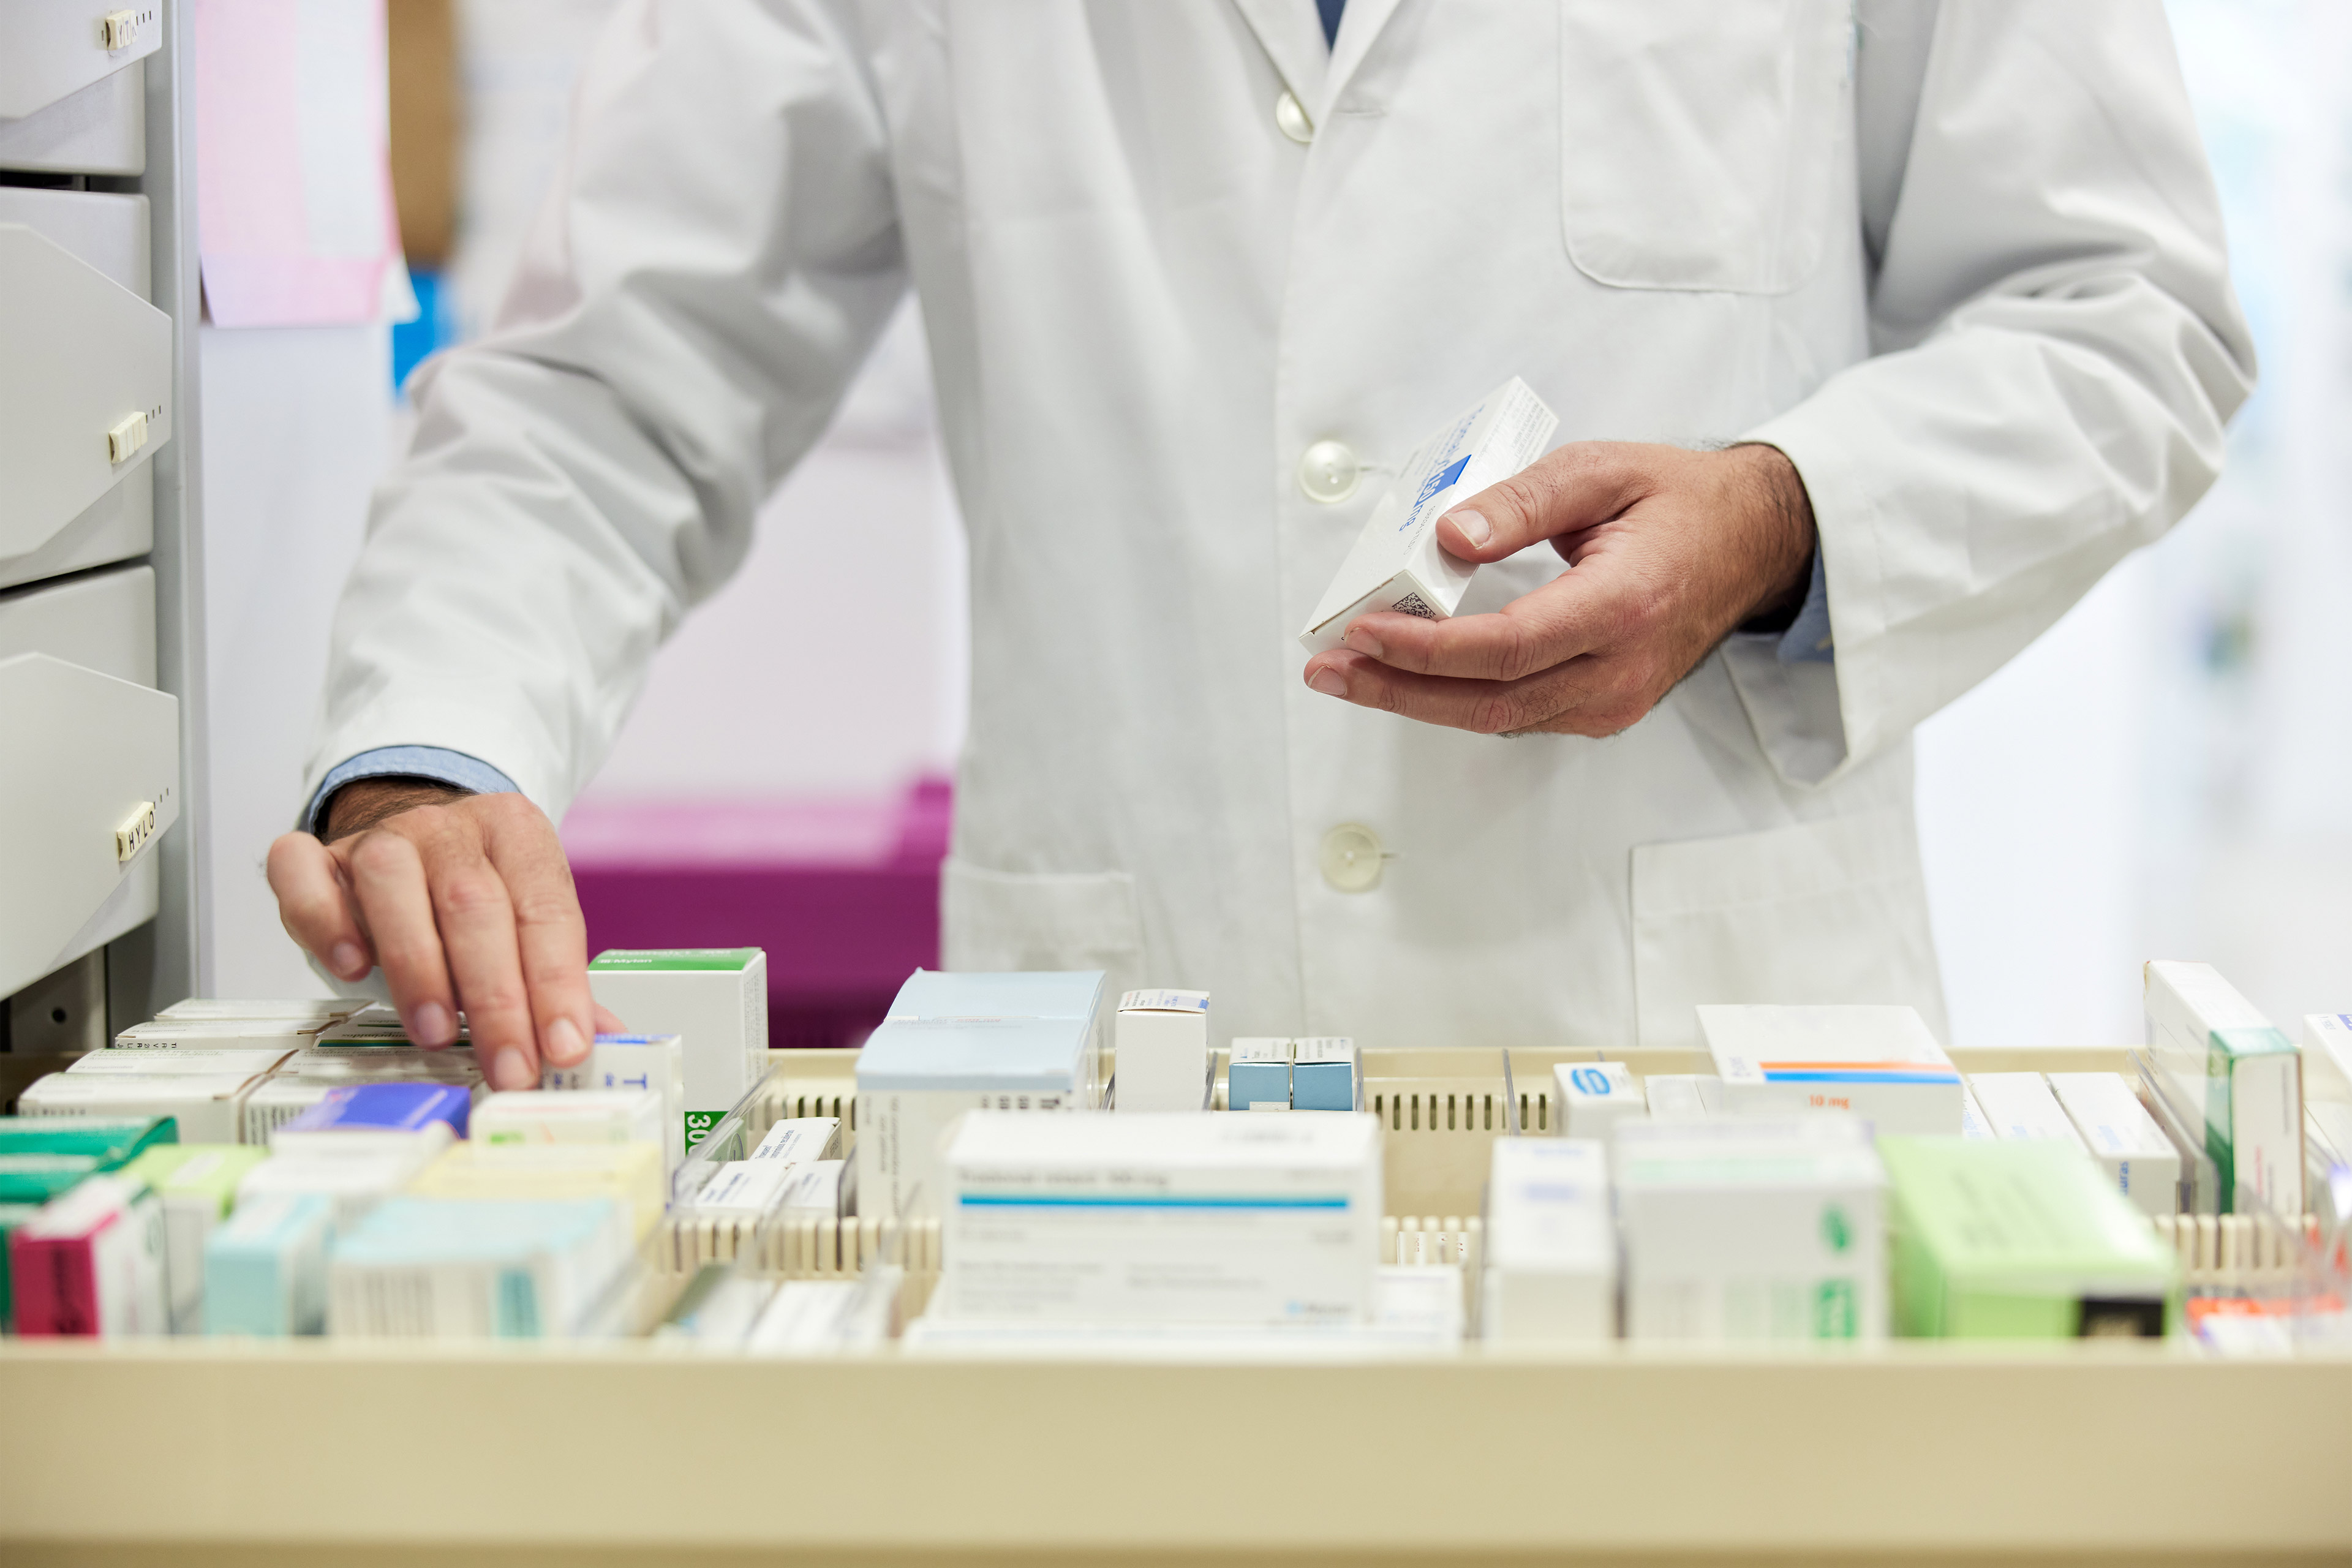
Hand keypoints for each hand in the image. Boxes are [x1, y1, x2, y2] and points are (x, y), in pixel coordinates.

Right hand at [266, 780, 615, 1089]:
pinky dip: (322, 919)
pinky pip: (303, 871)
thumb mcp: (523, 923)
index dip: (557, 985)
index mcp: (517, 833)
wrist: (413, 837)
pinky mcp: (316, 854)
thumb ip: (555, 976)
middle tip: (508, 1066)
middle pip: (474, 904)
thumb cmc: (473, 898)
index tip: (564, 1048)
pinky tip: (350, 967)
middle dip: (495, 996)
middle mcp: (449, 827)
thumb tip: (600, 1037)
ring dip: (417, 965)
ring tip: (435, 1033)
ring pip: (392, 884)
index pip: (545, 911)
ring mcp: (379, 835)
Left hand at [1301, 442, 1816, 736]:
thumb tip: (1449, 535)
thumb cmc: (1681, 504)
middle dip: (1398, 689)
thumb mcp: (1602, 470)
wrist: (1752, 546)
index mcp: (1623, 607)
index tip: (1365, 630)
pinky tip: (1408, 677)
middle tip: (1329, 669)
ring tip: (1348, 673)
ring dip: (1416, 700)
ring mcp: (1613, 700)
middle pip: (1490, 700)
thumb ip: (1522, 502)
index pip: (1508, 646)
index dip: (1429, 648)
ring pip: (1497, 718)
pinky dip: (1457, 698)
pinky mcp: (1603, 709)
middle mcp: (1619, 670)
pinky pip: (1517, 714)